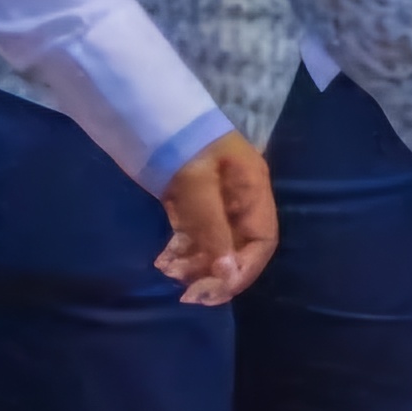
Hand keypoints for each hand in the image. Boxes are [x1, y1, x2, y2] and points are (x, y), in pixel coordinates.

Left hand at [153, 134, 276, 305]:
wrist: (150, 116)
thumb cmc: (182, 145)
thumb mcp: (198, 186)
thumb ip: (213, 230)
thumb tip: (228, 274)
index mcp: (252, 191)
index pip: (262, 242)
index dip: (244, 270)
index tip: (217, 289)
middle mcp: (239, 201)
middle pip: (238, 249)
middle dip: (216, 274)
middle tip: (189, 294)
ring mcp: (215, 204)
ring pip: (214, 248)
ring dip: (195, 267)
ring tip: (168, 271)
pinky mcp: (192, 205)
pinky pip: (194, 239)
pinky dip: (181, 254)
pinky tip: (163, 262)